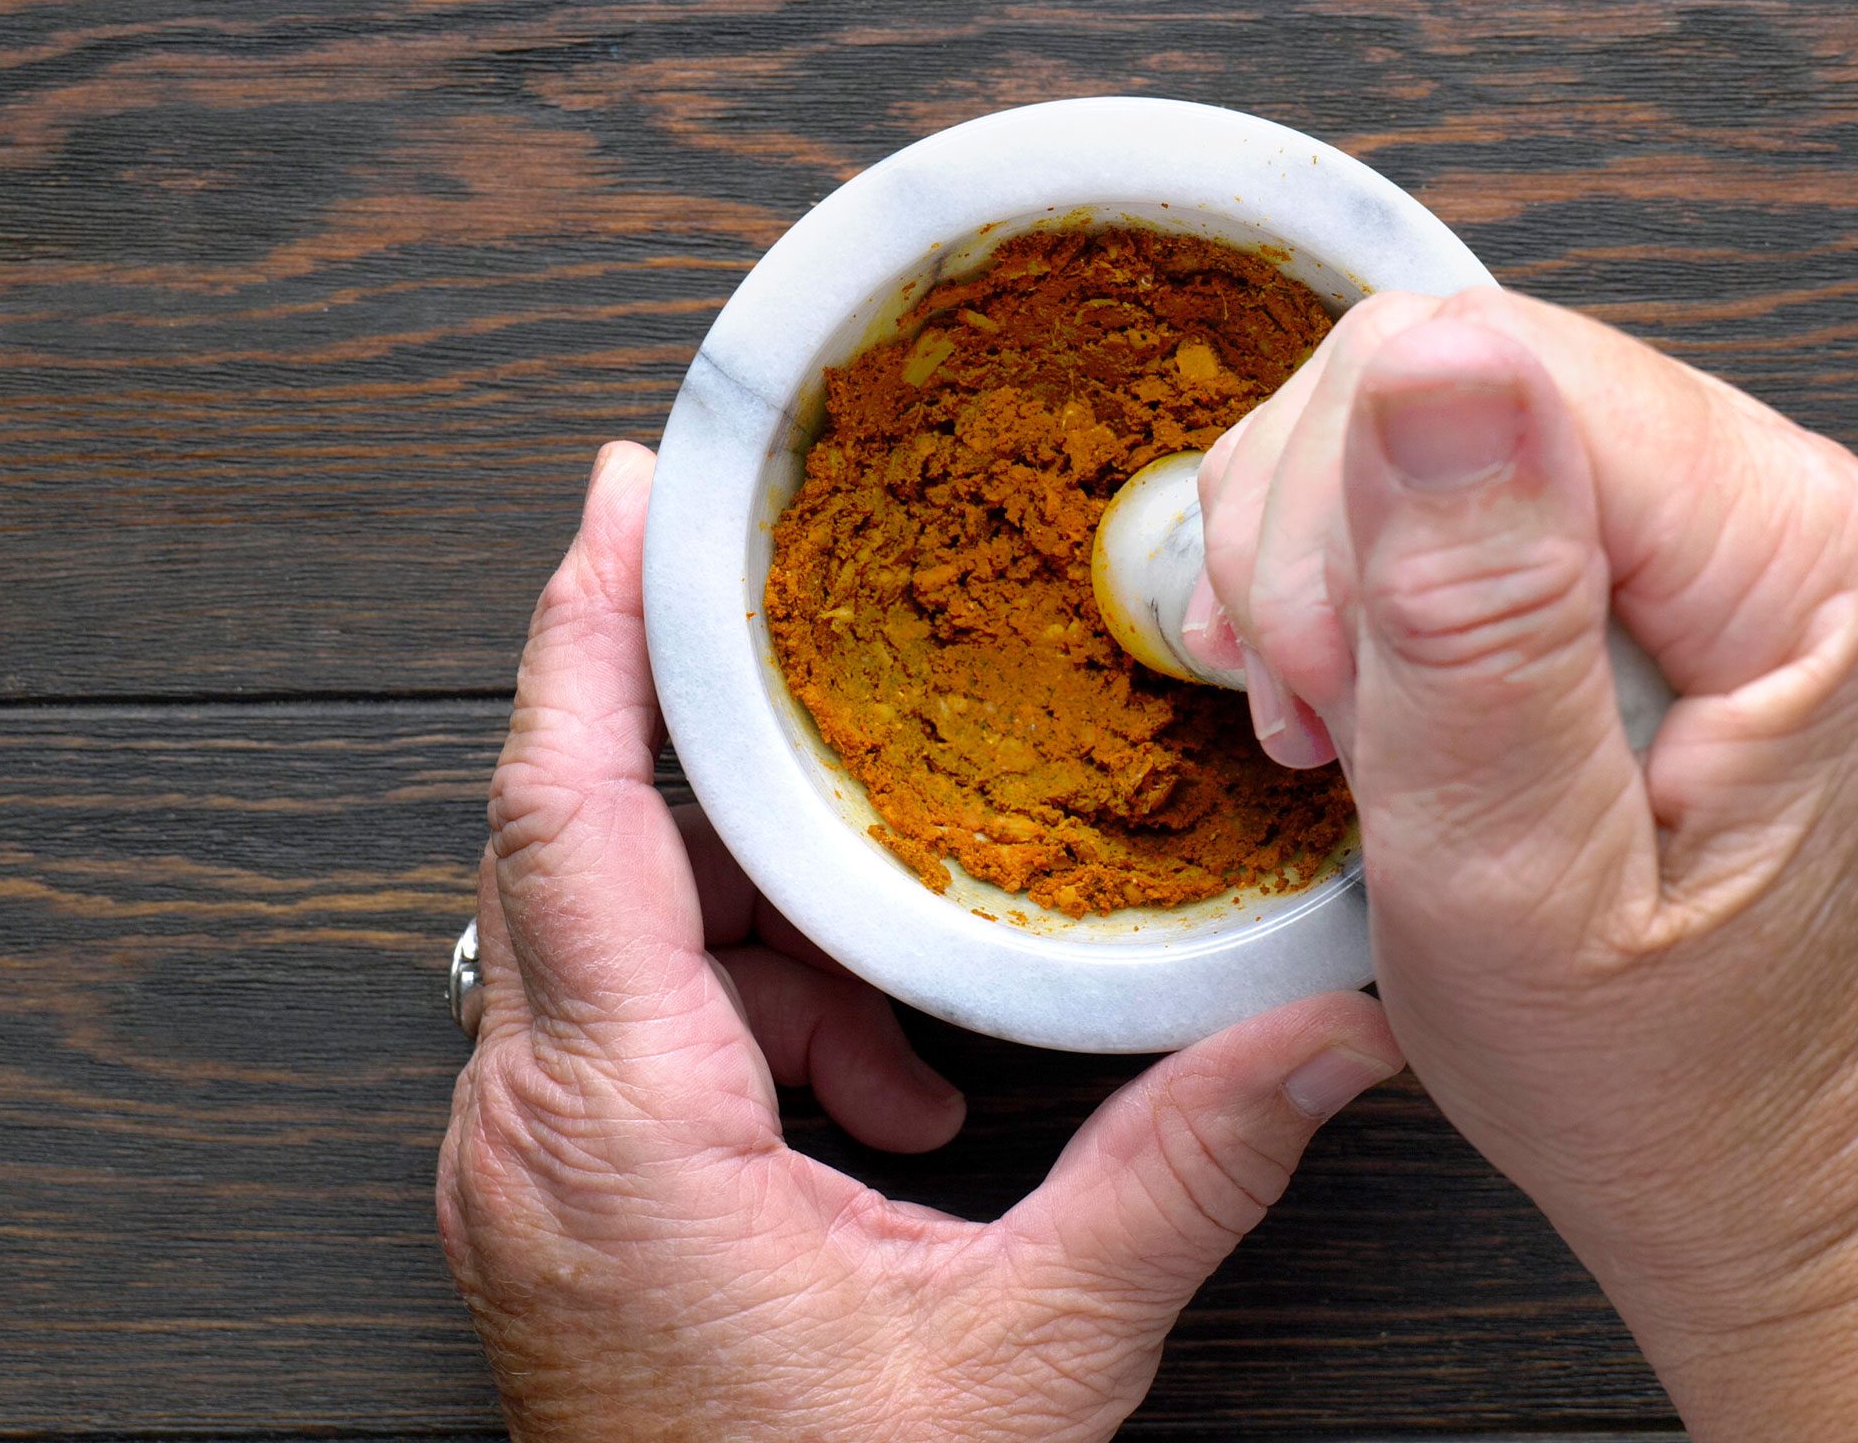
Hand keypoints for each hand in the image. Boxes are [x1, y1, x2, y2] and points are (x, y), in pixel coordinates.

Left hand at [437, 443, 1401, 1442]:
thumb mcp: (1024, 1358)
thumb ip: (1177, 1176)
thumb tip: (1326, 1037)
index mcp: (613, 1128)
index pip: (566, 817)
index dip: (587, 635)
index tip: (622, 501)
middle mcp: (531, 1129)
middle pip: (586, 849)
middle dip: (719, 756)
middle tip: (821, 655)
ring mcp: (533, 1173)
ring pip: (621, 943)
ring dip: (772, 925)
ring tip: (914, 1000)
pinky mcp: (568, 1207)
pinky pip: (638, 1038)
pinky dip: (762, 1021)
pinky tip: (885, 1100)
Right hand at [1192, 289, 1857, 1437]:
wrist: (1750, 1154)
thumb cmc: (1657, 1066)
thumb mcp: (1519, 873)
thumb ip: (1477, 611)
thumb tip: (1429, 356)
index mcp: (1791, 551)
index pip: (1487, 368)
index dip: (1345, 519)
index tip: (1330, 703)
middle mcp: (1775, 488)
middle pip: (1443, 363)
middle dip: (1319, 546)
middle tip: (1329, 728)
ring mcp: (1711, 509)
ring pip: (1414, 405)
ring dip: (1318, 565)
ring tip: (1347, 729)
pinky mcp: (1643, 547)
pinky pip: (1437, 471)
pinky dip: (1346, 577)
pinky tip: (1360, 695)